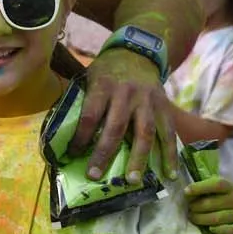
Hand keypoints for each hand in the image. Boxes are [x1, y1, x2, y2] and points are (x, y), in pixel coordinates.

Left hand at [74, 48, 178, 182]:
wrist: (138, 53)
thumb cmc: (107, 71)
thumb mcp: (89, 77)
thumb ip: (81, 100)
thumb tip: (62, 132)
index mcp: (103, 86)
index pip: (90, 115)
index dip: (81, 137)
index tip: (72, 154)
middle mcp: (127, 93)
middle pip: (115, 127)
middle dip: (104, 153)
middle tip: (94, 175)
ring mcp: (148, 101)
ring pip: (144, 132)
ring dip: (138, 158)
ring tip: (131, 180)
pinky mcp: (164, 106)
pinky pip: (169, 133)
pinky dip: (170, 154)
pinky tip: (168, 173)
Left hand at [184, 176, 232, 233]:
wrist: (226, 208)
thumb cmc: (212, 196)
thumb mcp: (207, 188)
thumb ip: (199, 188)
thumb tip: (186, 192)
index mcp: (229, 186)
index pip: (217, 184)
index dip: (200, 187)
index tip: (186, 191)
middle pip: (211, 203)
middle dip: (195, 206)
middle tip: (189, 208)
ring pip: (217, 218)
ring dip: (200, 219)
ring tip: (193, 217)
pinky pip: (231, 231)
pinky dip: (220, 231)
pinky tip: (210, 229)